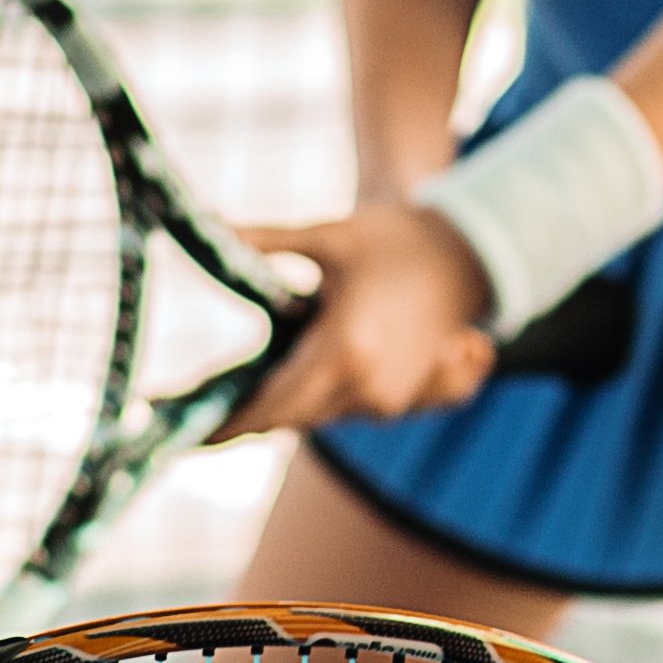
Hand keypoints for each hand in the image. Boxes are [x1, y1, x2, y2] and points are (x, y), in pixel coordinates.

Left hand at [218, 203, 500, 431]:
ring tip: (251, 394)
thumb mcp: (328, 236)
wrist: (472, 251)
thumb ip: (266, 240)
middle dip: (251, 414)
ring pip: (321, 416)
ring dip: (292, 401)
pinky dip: (335, 400)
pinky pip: (356, 413)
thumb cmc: (395, 239)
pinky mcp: (412, 402)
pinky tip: (321, 374)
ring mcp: (394, 401)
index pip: (270, 407)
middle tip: (208, 415)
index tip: (191, 436)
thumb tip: (214, 226)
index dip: (227, 426)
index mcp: (345, 352)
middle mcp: (369, 389)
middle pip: (290, 419)